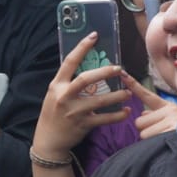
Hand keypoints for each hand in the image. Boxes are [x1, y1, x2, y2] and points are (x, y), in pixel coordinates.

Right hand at [34, 33, 131, 158]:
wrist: (48, 141)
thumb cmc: (53, 114)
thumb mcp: (55, 95)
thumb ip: (68, 83)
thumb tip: (89, 68)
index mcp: (57, 85)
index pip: (70, 62)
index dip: (82, 47)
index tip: (94, 36)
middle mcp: (64, 96)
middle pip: (85, 79)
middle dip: (104, 72)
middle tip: (119, 68)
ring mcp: (73, 111)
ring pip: (99, 101)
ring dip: (116, 95)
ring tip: (128, 92)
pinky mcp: (83, 125)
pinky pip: (104, 119)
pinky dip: (117, 116)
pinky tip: (126, 111)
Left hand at [122, 73, 176, 139]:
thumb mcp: (170, 120)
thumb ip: (154, 116)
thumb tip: (142, 115)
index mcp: (167, 106)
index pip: (146, 95)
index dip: (133, 85)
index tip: (122, 74)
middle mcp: (169, 110)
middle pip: (139, 121)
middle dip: (145, 129)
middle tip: (160, 132)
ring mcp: (170, 120)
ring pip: (143, 133)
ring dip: (150, 138)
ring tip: (164, 138)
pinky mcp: (170, 130)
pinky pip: (149, 140)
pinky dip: (154, 144)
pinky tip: (166, 142)